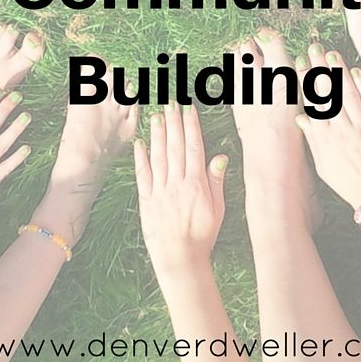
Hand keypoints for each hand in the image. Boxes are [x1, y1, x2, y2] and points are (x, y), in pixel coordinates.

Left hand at [134, 103, 226, 274]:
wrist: (180, 259)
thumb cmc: (203, 236)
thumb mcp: (218, 209)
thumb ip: (217, 181)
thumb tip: (220, 156)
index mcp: (197, 183)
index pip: (193, 147)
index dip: (190, 126)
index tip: (188, 109)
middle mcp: (177, 183)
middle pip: (175, 146)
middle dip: (174, 121)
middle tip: (171, 102)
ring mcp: (160, 190)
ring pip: (159, 155)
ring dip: (158, 133)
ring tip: (157, 114)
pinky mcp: (146, 200)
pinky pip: (143, 174)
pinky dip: (141, 157)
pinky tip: (140, 142)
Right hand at [296, 49, 360, 210]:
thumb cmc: (349, 184)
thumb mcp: (323, 166)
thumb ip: (313, 140)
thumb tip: (301, 118)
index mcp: (325, 139)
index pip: (312, 102)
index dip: (306, 80)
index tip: (301, 62)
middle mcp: (342, 130)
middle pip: (328, 93)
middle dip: (320, 68)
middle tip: (314, 48)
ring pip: (348, 94)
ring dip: (339, 72)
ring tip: (332, 54)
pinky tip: (357, 72)